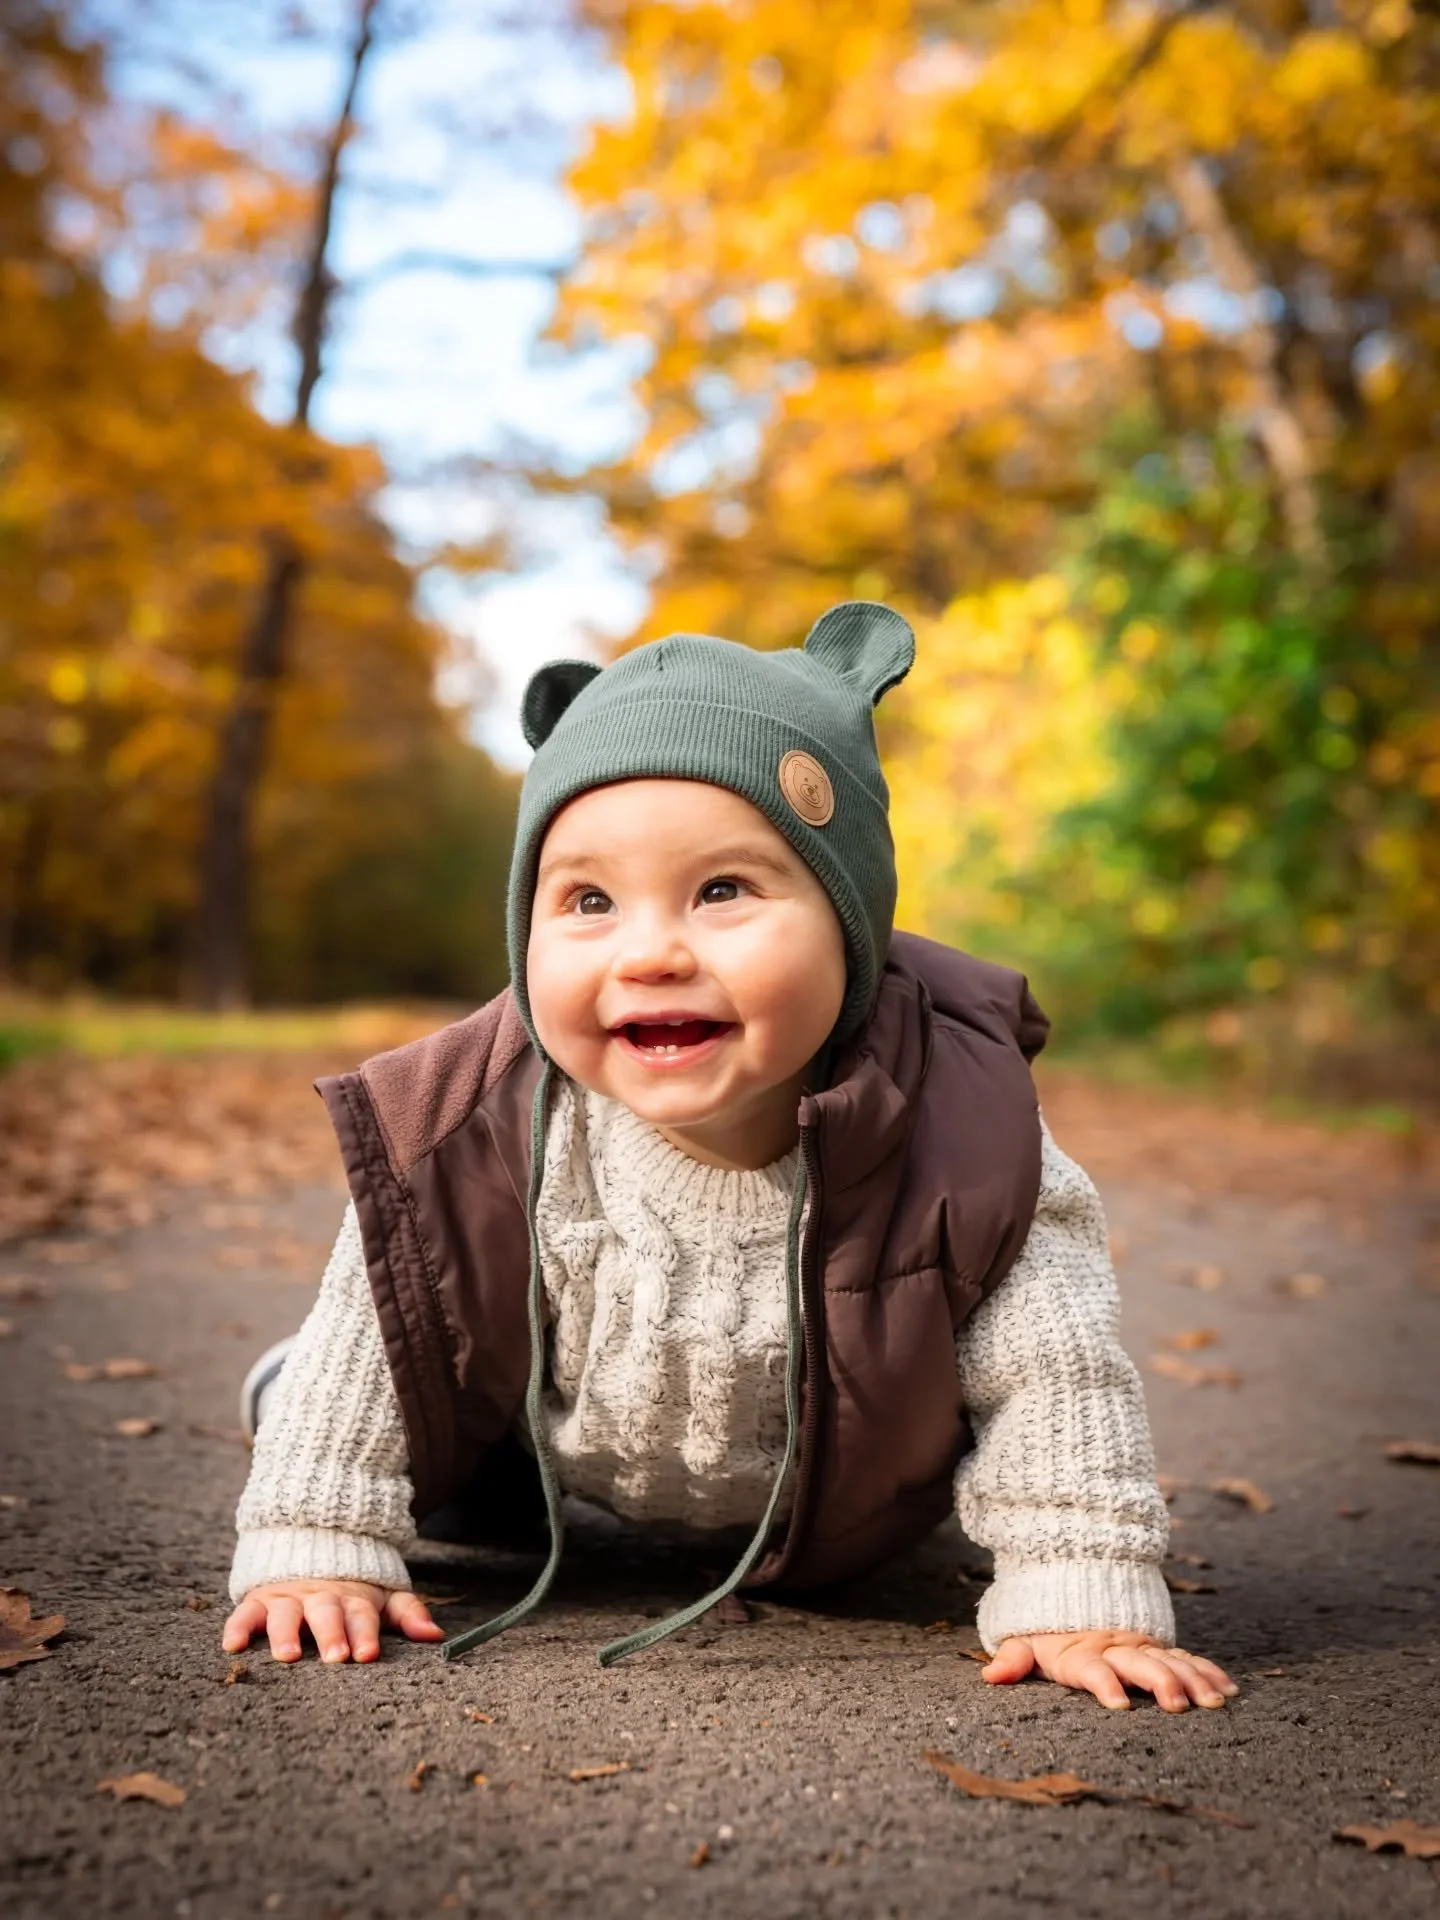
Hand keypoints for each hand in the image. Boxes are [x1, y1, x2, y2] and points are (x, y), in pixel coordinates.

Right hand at [222, 1579, 444, 1664]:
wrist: (311, 1543)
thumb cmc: (350, 1588)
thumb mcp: (382, 1595)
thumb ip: (408, 1613)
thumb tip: (436, 1636)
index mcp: (352, 1598)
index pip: (361, 1615)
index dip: (365, 1634)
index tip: (368, 1654)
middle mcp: (320, 1596)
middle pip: (326, 1613)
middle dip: (331, 1634)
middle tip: (335, 1658)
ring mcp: (288, 1597)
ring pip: (286, 1613)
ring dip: (286, 1633)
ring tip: (288, 1656)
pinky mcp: (260, 1599)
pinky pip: (245, 1612)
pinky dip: (238, 1627)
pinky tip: (233, 1646)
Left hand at [981, 1629, 1238, 1711]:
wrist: (1072, 1579)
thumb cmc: (1046, 1627)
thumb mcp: (1025, 1640)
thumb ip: (1013, 1659)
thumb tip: (989, 1677)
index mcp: (1079, 1652)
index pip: (1091, 1668)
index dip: (1103, 1683)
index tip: (1117, 1704)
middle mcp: (1114, 1648)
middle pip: (1139, 1664)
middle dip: (1160, 1682)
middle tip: (1179, 1705)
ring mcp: (1140, 1646)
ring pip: (1170, 1661)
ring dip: (1193, 1680)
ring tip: (1214, 1701)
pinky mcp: (1158, 1646)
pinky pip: (1187, 1657)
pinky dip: (1208, 1671)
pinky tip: (1228, 1689)